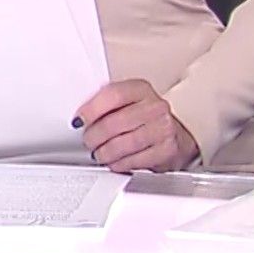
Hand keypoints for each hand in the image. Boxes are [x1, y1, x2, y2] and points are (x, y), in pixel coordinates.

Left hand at [75, 79, 198, 172]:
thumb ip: (106, 105)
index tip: (80, 120)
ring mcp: (164, 128)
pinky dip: (120, 164)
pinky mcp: (168, 150)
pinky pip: (137, 160)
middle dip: (96, 135)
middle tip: (88, 141)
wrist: (174, 135)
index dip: (92, 109)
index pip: (114, 94)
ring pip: (126, 143)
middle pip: (117, 122)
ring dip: (106, 152)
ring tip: (98, 154)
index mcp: (141, 89)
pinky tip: (114, 162)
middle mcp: (155, 106)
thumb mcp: (128, 103)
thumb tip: (81, 117)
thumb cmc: (144, 117)